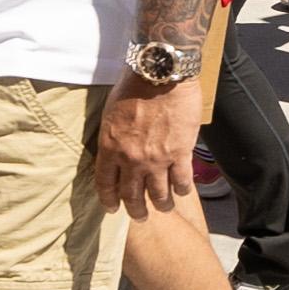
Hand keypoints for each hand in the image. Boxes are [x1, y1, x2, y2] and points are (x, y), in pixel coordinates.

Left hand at [85, 58, 200, 229]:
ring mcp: (157, 159)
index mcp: (110, 147)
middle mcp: (131, 159)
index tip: (112, 208)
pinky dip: (182, 190)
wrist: (160, 74)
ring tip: (164, 208)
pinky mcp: (180, 154)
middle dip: (135, 210)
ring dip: (161, 205)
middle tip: (140, 216)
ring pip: (159, 194)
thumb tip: (117, 150)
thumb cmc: (133, 86)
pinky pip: (182, 182)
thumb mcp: (111, 112)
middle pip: (132, 195)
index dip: (108, 200)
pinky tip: (182, 192)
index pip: (106, 184)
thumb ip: (113, 137)